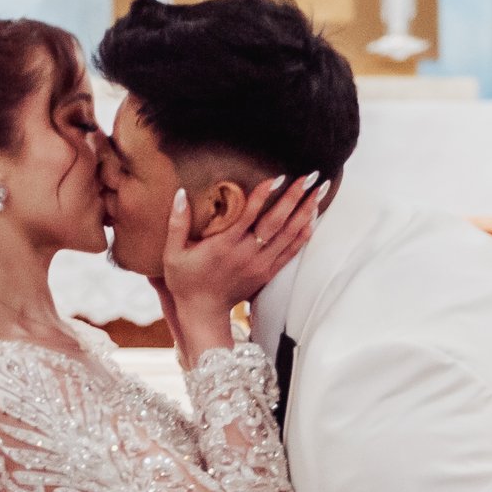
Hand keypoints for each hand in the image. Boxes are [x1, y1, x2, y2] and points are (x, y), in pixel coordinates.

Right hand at [160, 175, 325, 358]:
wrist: (203, 314)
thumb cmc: (185, 281)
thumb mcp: (173, 254)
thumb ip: (177, 223)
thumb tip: (181, 193)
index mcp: (223, 246)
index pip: (248, 216)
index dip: (263, 196)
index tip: (277, 177)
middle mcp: (246, 254)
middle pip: (276, 222)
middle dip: (294, 198)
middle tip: (309, 177)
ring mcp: (260, 265)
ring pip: (288, 235)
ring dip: (305, 212)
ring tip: (318, 192)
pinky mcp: (267, 273)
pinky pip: (290, 252)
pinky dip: (303, 235)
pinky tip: (312, 218)